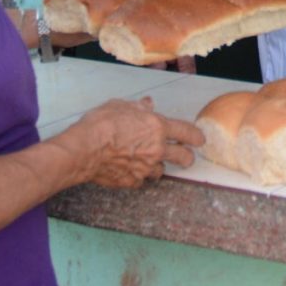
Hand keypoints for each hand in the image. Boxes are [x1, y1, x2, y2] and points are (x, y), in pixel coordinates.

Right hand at [67, 96, 203, 188]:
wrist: (85, 149)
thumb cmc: (102, 123)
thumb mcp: (121, 105)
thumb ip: (138, 107)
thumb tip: (148, 104)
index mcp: (156, 127)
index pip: (186, 132)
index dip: (196, 136)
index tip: (200, 139)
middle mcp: (156, 149)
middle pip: (183, 157)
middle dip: (187, 157)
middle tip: (186, 156)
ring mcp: (145, 168)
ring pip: (161, 171)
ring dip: (158, 166)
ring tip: (148, 161)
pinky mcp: (133, 181)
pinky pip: (141, 180)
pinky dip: (138, 175)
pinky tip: (129, 169)